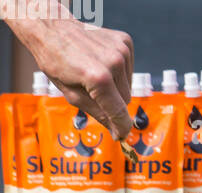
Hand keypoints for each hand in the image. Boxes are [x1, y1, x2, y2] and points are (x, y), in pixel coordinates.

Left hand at [5, 7, 133, 139]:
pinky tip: (102, 63)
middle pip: (126, 100)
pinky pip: (129, 69)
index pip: (120, 113)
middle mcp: (114, 63)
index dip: (121, 127)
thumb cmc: (56, 59)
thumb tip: (118, 132)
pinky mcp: (125, 42)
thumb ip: (99, 114)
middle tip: (94, 92)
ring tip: (95, 74)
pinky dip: (119, 71)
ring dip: (115, 86)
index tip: (121, 135)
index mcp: (98, 78)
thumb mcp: (72, 95)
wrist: (51, 27)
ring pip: (129, 85)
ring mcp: (121, 50)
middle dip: (113, 102)